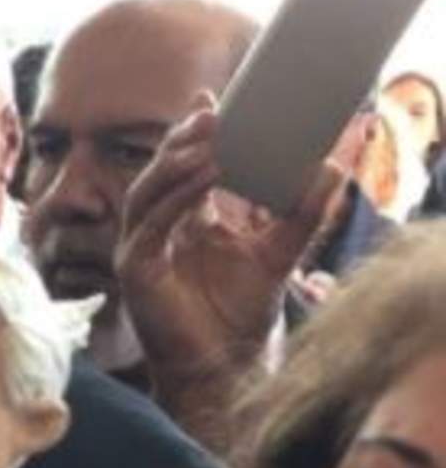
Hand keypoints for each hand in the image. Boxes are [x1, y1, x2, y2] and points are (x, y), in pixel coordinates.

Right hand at [117, 93, 340, 378]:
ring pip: (147, 192)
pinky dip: (174, 198)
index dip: (192, 135)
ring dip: (176, 162)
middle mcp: (155, 230)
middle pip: (159, 171)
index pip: (181, 167)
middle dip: (182, 139)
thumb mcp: (279, 252)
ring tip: (208, 138)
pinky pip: (149, 225)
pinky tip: (202, 178)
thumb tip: (332, 169)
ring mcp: (139, 248)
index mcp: (182, 221)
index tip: (213, 102)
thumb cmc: (242, 315)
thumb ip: (301, 212)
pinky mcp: (135, 270)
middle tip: (212, 112)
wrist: (225, 366)